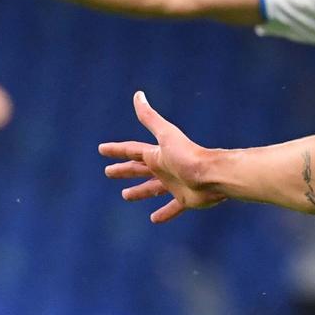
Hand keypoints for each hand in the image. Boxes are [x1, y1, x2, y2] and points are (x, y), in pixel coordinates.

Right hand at [100, 92, 224, 224]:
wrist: (212, 175)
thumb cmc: (188, 155)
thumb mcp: (165, 135)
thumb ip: (150, 117)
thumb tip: (138, 94)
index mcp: (157, 154)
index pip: (132, 150)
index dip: (116, 150)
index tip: (101, 149)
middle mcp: (164, 168)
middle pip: (139, 169)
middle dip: (124, 170)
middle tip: (108, 172)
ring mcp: (175, 184)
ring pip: (152, 188)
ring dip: (139, 191)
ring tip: (125, 195)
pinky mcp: (185, 199)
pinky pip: (172, 207)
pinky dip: (164, 213)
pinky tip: (154, 219)